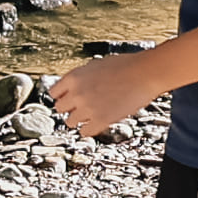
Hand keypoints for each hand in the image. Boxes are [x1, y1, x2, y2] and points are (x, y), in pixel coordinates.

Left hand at [52, 46, 169, 137]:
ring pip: (70, 122)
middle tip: (81, 107)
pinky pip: (84, 132)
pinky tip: (97, 123)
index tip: (69, 99)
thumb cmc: (125, 66)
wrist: (144, 73)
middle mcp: (77, 93)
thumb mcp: (96, 65)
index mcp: (74, 77)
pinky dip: (89, 129)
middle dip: (70, 108)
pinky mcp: (101, 120)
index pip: (53, 93)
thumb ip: (81, 78)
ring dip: (79, 119)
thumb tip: (71, 87)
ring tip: (91, 114)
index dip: (63, 96)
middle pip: (59, 109)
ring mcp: (88, 108)